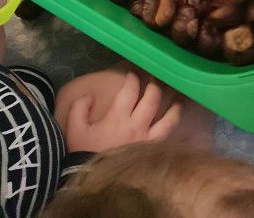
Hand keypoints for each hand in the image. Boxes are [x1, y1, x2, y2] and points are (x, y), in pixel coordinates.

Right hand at [65, 72, 182, 152]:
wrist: (91, 179)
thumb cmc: (84, 152)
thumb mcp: (75, 128)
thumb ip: (79, 108)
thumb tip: (90, 96)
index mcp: (118, 118)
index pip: (130, 90)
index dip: (132, 78)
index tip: (132, 74)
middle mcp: (136, 126)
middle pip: (152, 99)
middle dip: (154, 85)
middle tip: (154, 78)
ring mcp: (147, 140)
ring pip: (168, 119)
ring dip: (174, 106)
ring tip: (178, 97)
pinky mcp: (152, 152)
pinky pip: (167, 136)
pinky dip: (174, 125)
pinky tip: (176, 120)